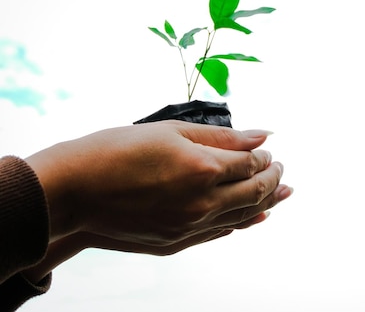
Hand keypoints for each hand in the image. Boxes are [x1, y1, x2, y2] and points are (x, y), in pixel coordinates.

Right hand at [26, 121, 291, 245]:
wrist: (71, 192)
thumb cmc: (114, 152)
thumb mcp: (170, 131)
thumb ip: (222, 136)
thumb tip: (261, 134)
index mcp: (203, 168)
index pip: (250, 163)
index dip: (263, 155)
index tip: (266, 149)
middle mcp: (202, 202)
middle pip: (255, 191)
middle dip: (274, 178)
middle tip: (282, 169)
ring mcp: (190, 226)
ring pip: (243, 215)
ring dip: (268, 202)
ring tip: (285, 193)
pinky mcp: (176, 242)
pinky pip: (221, 233)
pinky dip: (243, 222)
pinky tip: (255, 217)